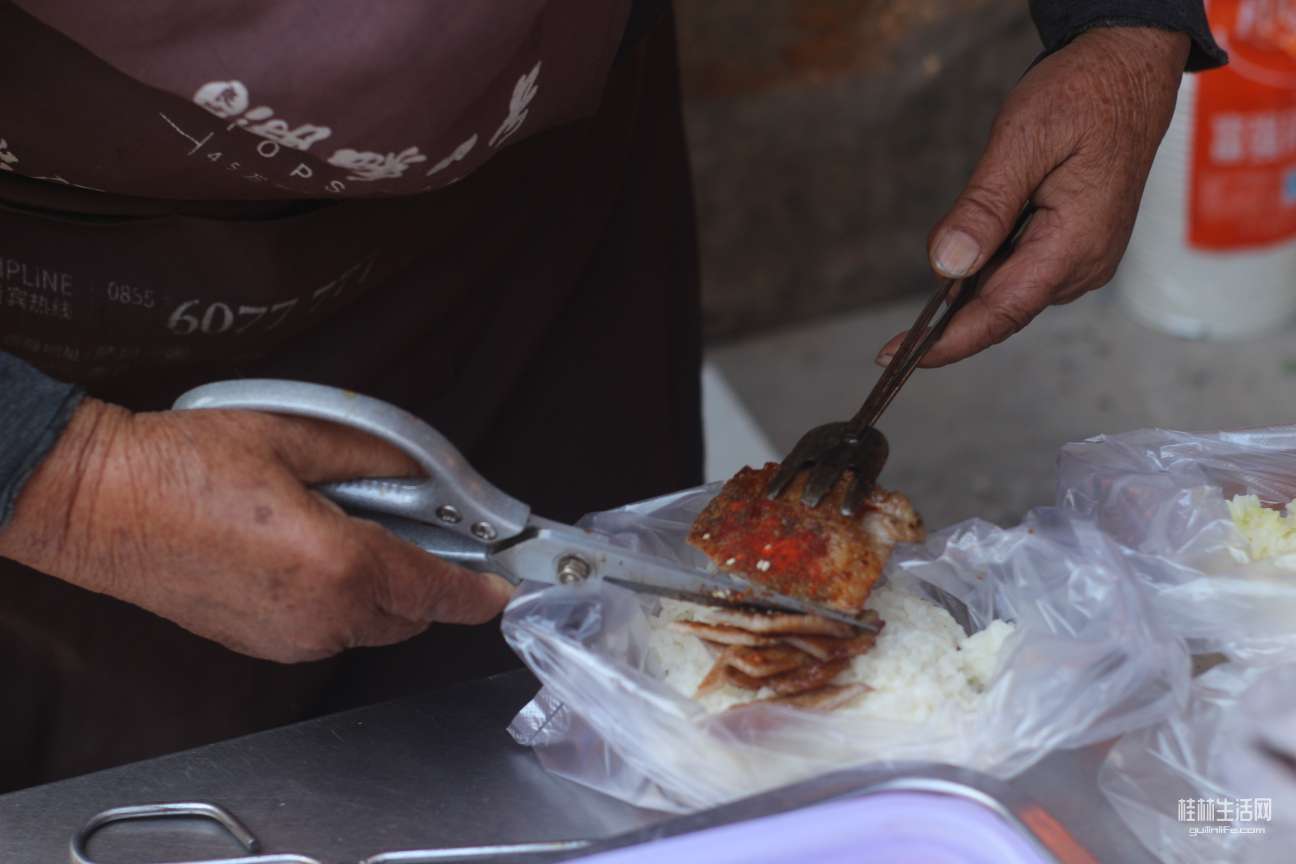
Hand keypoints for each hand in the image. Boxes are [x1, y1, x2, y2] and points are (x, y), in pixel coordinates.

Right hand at [0, 398, 513, 661]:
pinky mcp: (259, 646)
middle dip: (426, 581)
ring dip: (380, 592)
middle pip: (409, 616)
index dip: (480, 591)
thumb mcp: (294, 438)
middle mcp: (319, 617)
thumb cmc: (183, 468)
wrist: (100, 506)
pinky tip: (310, 554)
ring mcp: (287, 640)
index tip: (506, 587)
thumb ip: (374, 457)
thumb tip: (421, 473)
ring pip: (369, 627)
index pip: (436, 590)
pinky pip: (327, 631)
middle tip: (416, 528)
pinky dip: (341, 602)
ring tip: (346, 530)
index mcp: (338, 566)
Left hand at [877, 26, 1190, 366]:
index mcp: (1075, 245)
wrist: (1131, 71)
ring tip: (955, 256)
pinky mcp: (1078, 248)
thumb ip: (984, 208)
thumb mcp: (1023, 141)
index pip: (1000, 313)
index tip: (897, 358)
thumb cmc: (1084, 96)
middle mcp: (1085, 265)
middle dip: (950, 319)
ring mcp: (1085, 259)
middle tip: (901, 326)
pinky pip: (1023, 272)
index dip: (945, 342)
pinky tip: (978, 242)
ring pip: (1009, 292)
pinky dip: (990, 268)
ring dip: (972, 286)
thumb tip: (947, 265)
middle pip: (1002, 309)